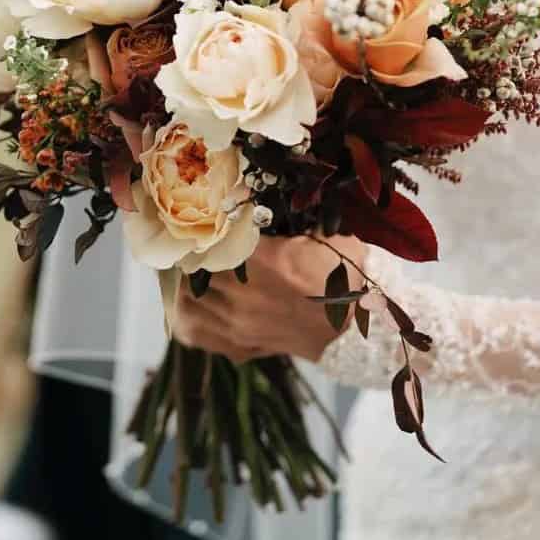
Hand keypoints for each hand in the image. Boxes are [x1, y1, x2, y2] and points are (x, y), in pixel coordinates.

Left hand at [171, 234, 367, 363]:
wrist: (355, 328)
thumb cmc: (342, 275)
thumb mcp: (323, 235)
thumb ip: (291, 215)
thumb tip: (258, 194)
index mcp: (266, 262)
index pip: (215, 239)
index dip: (205, 229)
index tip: (202, 220)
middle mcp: (246, 295)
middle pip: (195, 269)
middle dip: (191, 255)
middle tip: (190, 243)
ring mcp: (240, 324)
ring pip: (188, 301)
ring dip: (184, 284)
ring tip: (187, 271)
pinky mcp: (241, 345)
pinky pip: (197, 333)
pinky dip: (187, 317)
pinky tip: (190, 304)